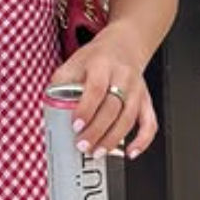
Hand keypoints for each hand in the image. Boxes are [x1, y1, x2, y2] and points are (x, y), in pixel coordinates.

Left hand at [49, 33, 156, 158]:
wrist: (124, 46)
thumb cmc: (96, 57)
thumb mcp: (74, 61)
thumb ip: (61, 81)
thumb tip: (48, 105)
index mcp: (101, 65)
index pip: (95, 89)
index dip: (86, 109)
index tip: (76, 126)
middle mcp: (122, 77)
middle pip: (112, 108)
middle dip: (97, 130)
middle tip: (83, 146)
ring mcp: (137, 90)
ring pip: (129, 119)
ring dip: (113, 139)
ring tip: (98, 152)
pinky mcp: (147, 101)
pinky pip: (150, 124)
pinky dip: (142, 141)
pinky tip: (130, 153)